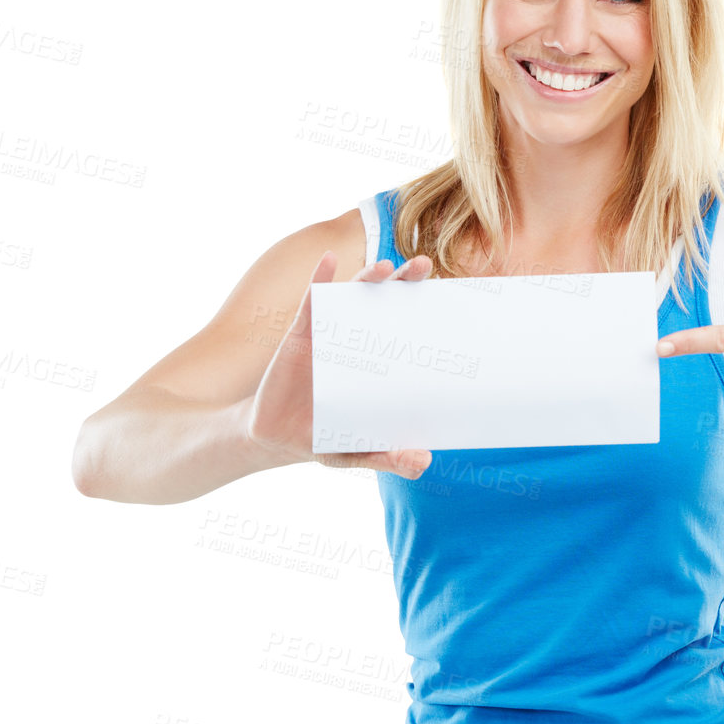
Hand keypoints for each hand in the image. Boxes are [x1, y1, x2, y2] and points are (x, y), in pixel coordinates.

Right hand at [244, 250, 435, 477]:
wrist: (276, 438)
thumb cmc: (323, 438)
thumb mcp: (357, 451)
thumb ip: (388, 456)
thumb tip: (424, 462)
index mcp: (376, 363)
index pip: (405, 327)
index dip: (423, 307)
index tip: (447, 292)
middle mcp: (356, 341)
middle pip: (384, 301)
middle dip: (404, 279)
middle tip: (424, 266)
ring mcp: (328, 335)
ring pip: (351, 296)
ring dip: (368, 277)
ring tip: (384, 267)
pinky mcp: (299, 337)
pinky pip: (311, 303)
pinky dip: (320, 278)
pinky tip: (328, 260)